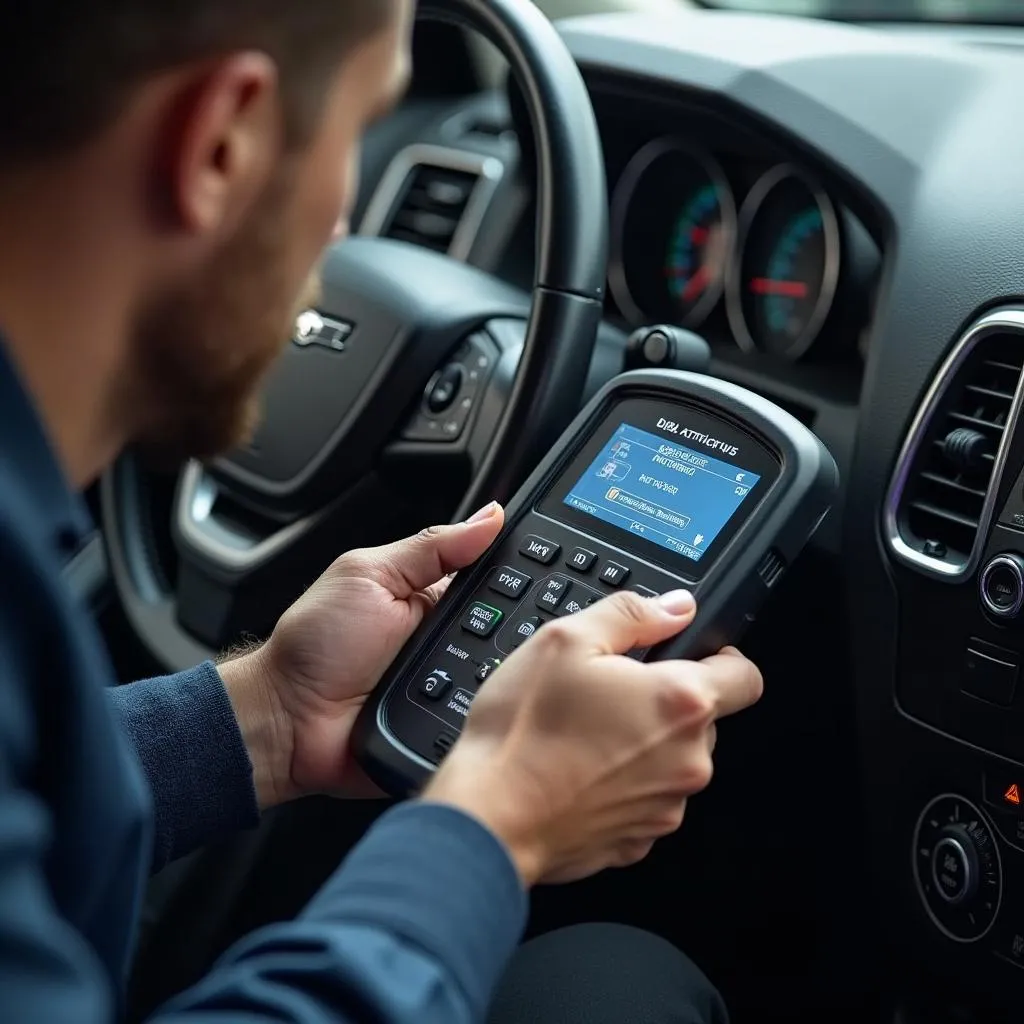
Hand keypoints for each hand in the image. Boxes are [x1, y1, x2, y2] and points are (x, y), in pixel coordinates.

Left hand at [220, 502, 504, 806]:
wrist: (285, 721)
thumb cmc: (315, 645)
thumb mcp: (370, 574)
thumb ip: (431, 547)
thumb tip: (489, 515)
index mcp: (432, 596)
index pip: (493, 580)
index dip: (520, 574)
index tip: (551, 568)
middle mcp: (447, 640)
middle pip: (508, 629)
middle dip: (519, 625)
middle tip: (522, 621)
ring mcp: (450, 685)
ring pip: (502, 674)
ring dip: (504, 669)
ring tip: (497, 663)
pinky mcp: (447, 725)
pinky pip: (482, 716)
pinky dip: (487, 709)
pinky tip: (491, 701)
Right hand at [422, 590, 762, 885]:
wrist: (489, 817)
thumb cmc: (523, 733)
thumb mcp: (565, 640)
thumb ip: (631, 614)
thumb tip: (675, 607)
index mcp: (680, 703)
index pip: (746, 676)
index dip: (722, 658)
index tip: (689, 655)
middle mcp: (688, 760)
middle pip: (705, 719)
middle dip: (667, 700)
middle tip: (610, 691)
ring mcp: (666, 806)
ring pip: (673, 759)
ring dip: (644, 742)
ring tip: (584, 732)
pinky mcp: (638, 839)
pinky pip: (646, 798)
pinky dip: (622, 782)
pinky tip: (578, 769)